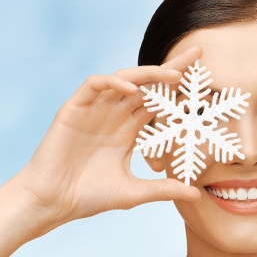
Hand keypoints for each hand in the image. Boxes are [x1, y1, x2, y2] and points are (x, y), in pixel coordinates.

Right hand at [17, 46, 201, 224]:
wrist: (54, 202)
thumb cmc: (90, 196)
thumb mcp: (134, 192)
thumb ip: (163, 189)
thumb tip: (195, 194)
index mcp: (130, 130)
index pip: (159, 103)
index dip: (179, 92)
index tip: (203, 85)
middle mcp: (116, 115)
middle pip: (148, 84)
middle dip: (172, 69)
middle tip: (197, 54)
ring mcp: (96, 109)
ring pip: (125, 79)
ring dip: (149, 73)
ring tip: (175, 75)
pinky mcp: (75, 108)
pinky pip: (95, 85)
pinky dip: (114, 83)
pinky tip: (132, 89)